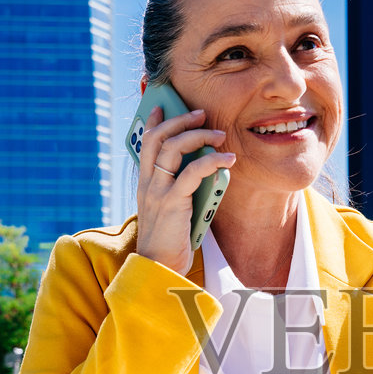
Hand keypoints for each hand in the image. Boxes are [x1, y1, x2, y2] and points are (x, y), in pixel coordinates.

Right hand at [134, 105, 233, 274]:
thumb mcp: (171, 209)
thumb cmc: (169, 240)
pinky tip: (227, 159)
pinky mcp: (172, 202)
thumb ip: (179, 189)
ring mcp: (158, 191)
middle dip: (180, 120)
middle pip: (158, 139)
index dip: (153, 122)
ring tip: (219, 134)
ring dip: (199, 136)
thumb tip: (202, 170)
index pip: (145, 144)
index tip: (161, 106)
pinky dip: (212, 161)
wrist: (159, 268)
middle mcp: (147, 183)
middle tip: (201, 114)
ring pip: (173, 148)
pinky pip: (193, 172)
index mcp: (145, 183)